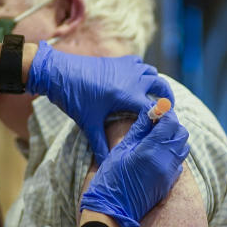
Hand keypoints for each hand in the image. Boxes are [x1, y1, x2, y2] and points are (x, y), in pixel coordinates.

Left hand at [26, 42, 173, 161]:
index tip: (164, 128)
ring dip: (156, 84)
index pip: (155, 109)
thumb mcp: (89, 123)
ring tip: (154, 97)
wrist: (59, 72)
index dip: (162, 119)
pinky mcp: (119, 60)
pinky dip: (144, 72)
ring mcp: (127, 67)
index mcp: (128, 95)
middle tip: (167, 111)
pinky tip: (137, 82)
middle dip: (167, 99)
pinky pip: (140, 64)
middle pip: (161, 87)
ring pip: (152, 72)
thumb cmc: (75, 97)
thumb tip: (106, 166)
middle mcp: (133, 79)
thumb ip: (100, 145)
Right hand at [79, 110, 189, 226]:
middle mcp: (165, 161)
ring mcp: (169, 174)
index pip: (170, 123)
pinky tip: (157, 155)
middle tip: (157, 124)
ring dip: (174, 140)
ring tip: (157, 139)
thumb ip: (138, 131)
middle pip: (182, 134)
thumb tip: (148, 114)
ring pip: (183, 148)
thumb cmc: (111, 179)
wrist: (113, 211)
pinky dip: (172, 155)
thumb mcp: (120, 151)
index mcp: (151, 150)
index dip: (165, 113)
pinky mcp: (169, 184)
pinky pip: (179, 163)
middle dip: (172, 126)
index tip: (157, 111)